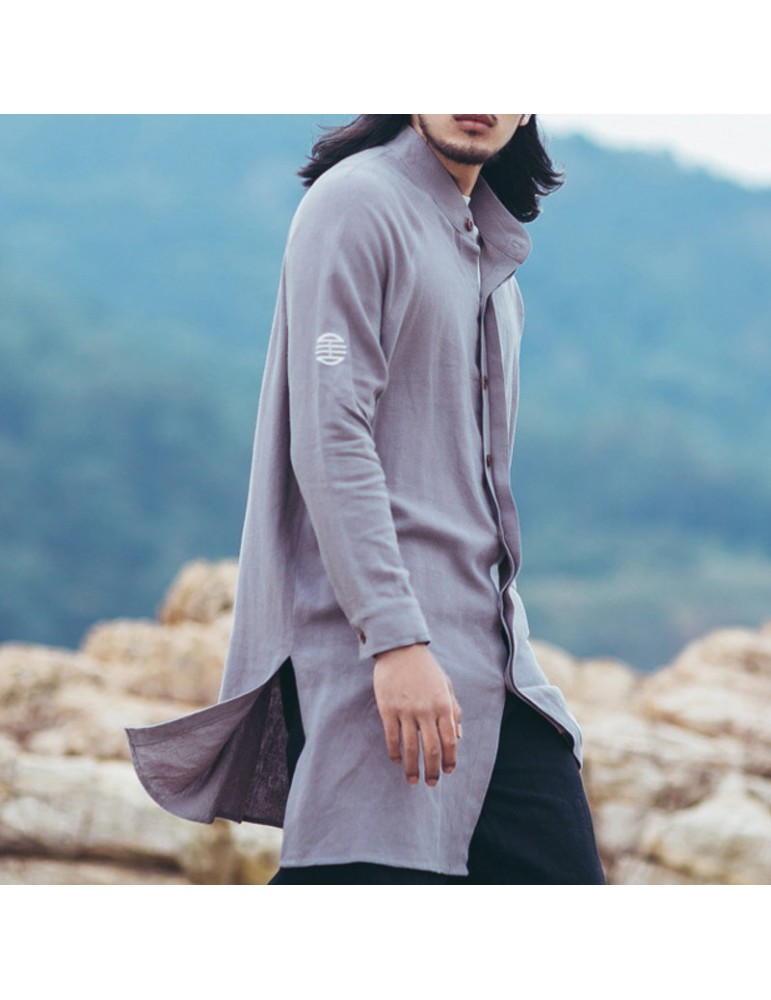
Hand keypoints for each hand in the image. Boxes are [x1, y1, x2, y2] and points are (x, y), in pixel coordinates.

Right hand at [372, 643, 462, 786]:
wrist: (400, 648)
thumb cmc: (425, 668)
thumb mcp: (446, 685)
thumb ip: (454, 710)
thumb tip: (459, 737)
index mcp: (443, 705)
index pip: (450, 740)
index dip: (450, 759)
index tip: (447, 771)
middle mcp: (426, 710)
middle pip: (431, 748)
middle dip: (432, 770)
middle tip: (430, 783)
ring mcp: (406, 710)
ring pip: (410, 747)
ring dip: (412, 767)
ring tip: (412, 780)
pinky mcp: (388, 709)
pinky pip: (391, 736)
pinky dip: (394, 752)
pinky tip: (396, 760)